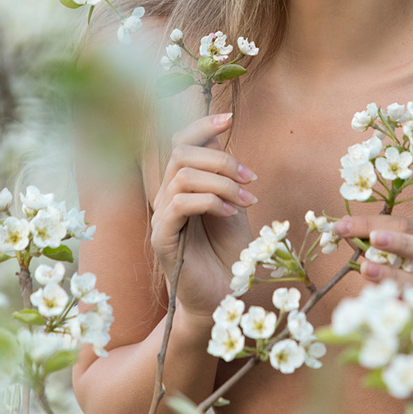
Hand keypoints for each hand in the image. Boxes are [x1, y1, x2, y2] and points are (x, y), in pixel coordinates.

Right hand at [151, 113, 256, 321]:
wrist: (223, 295)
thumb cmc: (228, 252)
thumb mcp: (234, 204)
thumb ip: (224, 175)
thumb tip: (218, 135)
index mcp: (183, 185)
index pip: (180, 142)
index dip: (201, 125)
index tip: (229, 118)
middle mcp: (167, 196)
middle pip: (181, 153)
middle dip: (220, 159)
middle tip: (250, 179)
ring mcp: (162, 217)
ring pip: (182, 176)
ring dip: (221, 183)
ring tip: (245, 201)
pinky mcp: (162, 238)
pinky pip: (178, 204)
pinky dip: (209, 202)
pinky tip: (230, 214)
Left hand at [333, 215, 412, 331]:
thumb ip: (392, 251)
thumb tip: (348, 237)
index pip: (409, 226)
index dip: (373, 223)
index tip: (341, 226)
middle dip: (400, 243)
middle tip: (372, 239)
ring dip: (397, 277)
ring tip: (367, 269)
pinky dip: (401, 309)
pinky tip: (380, 306)